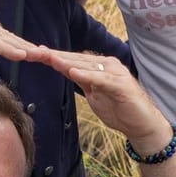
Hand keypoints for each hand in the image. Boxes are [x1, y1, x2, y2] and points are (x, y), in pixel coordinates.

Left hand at [27, 48, 170, 145]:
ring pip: (86, 66)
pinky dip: (86, 75)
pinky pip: (100, 79)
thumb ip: (83, 82)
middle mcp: (107, 65)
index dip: (54, 56)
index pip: (73, 59)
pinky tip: (73, 72)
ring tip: (49, 58)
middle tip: (34, 52)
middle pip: (76, 59)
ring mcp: (115, 73)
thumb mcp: (94, 94)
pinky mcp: (120, 85)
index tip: (34, 53)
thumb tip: (66, 71)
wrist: (142, 124)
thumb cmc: (119, 109)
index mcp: (99, 66)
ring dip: (66, 62)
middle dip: (54, 56)